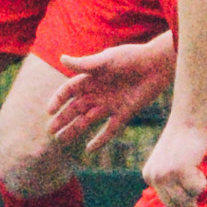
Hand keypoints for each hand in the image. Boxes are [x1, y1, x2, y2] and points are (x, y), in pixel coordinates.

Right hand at [49, 36, 175, 155]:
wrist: (157, 65)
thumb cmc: (131, 57)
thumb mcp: (106, 60)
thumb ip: (85, 64)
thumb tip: (61, 59)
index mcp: (92, 78)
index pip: (69, 90)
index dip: (58, 99)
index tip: (49, 111)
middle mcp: (99, 93)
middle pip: (76, 108)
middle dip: (62, 119)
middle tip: (50, 131)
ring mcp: (110, 104)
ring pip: (88, 120)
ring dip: (74, 130)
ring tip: (61, 140)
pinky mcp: (124, 113)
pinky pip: (109, 130)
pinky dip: (100, 140)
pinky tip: (89, 149)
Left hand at [144, 118, 206, 206]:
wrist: (187, 121)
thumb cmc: (184, 142)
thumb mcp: (171, 165)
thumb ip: (174, 187)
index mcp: (149, 176)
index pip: (168, 203)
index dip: (182, 194)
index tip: (185, 174)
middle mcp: (154, 177)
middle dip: (188, 198)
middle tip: (193, 177)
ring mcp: (165, 174)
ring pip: (187, 200)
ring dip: (196, 188)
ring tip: (194, 168)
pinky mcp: (179, 170)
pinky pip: (198, 189)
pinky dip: (202, 180)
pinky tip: (196, 163)